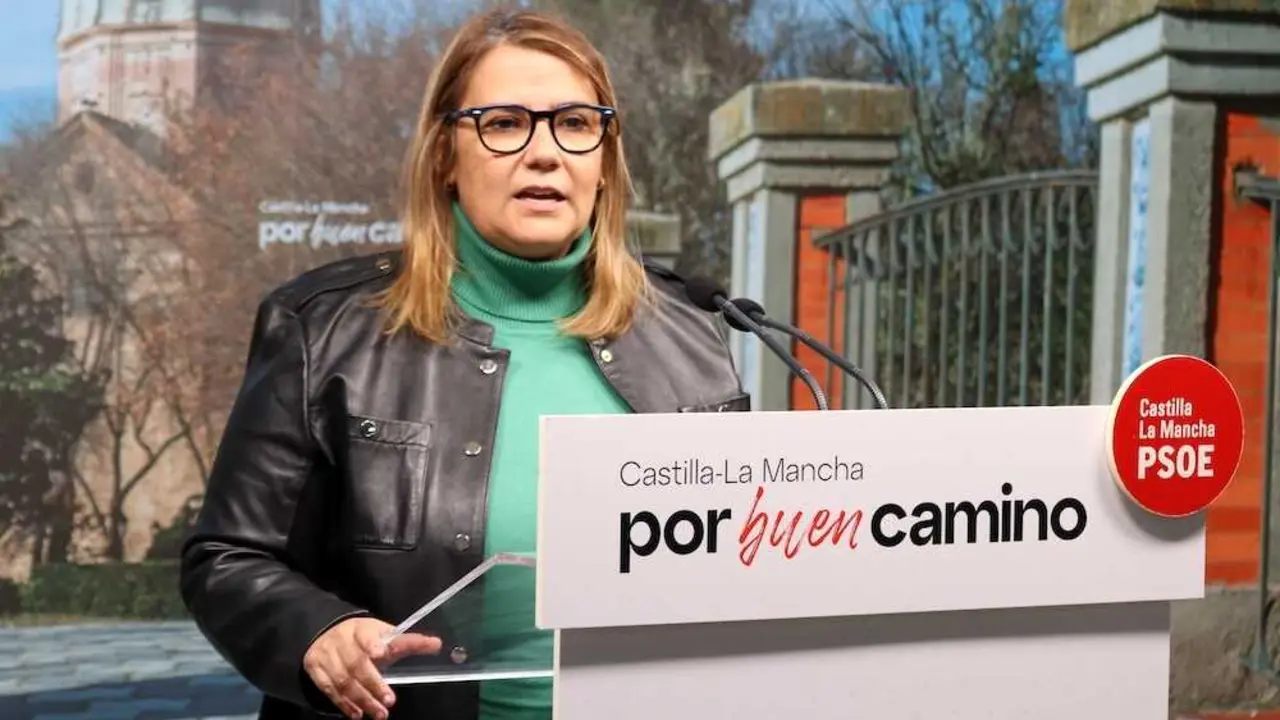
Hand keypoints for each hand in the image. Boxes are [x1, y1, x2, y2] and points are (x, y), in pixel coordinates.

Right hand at [303, 616, 441, 718]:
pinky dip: (343, 703)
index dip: (372, 644)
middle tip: (389, 700)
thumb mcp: (383, 635)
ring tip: (379, 713)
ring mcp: (326, 655)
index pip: (366, 635)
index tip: (381, 653)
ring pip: (343, 680)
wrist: (326, 634)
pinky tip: (357, 714)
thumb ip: (408, 642)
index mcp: (360, 629)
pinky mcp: (314, 668)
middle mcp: (341, 640)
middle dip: (373, 683)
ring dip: (362, 699)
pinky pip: (329, 689)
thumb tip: (437, 644)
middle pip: (356, 663)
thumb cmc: (363, 638)